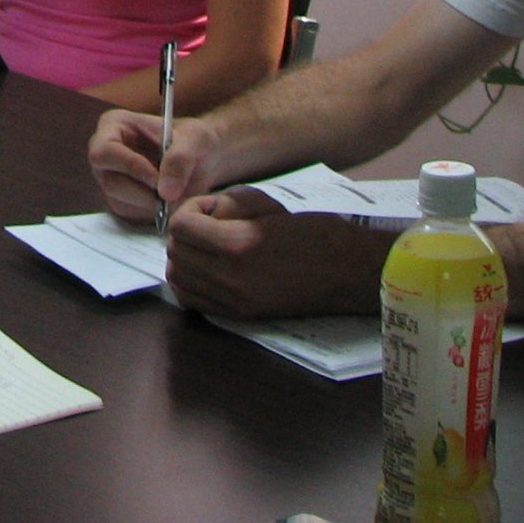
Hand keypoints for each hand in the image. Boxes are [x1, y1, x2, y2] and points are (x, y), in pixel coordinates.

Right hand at [89, 108, 218, 222]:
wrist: (203, 160)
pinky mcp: (120, 200)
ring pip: (118, 202)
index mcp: (114, 125)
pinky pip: (129, 215)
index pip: (105, 151)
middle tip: (171, 196)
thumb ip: (180, 159)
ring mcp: (110, 178)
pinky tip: (169, 202)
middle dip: (142, 193)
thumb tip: (165, 193)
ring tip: (175, 195)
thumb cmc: (195, 140)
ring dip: (149, 205)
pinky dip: (151, 213)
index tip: (158, 180)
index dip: (129, 167)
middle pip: (109, 181)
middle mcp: (106, 154)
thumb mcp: (195, 140)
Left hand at [164, 194, 385, 318]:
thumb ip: (227, 208)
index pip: (181, 227)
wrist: (348, 271)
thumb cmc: (314, 232)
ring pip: (178, 279)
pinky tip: (208, 268)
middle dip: (184, 233)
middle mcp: (231, 278)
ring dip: (184, 258)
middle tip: (208, 224)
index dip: (190, 210)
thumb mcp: (268, 207)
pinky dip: (190, 282)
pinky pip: (193, 302)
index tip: (210, 207)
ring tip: (208, 246)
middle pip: (175, 253)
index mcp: (239, 245)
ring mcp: (235, 302)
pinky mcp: (242, 315)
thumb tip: (199, 215)